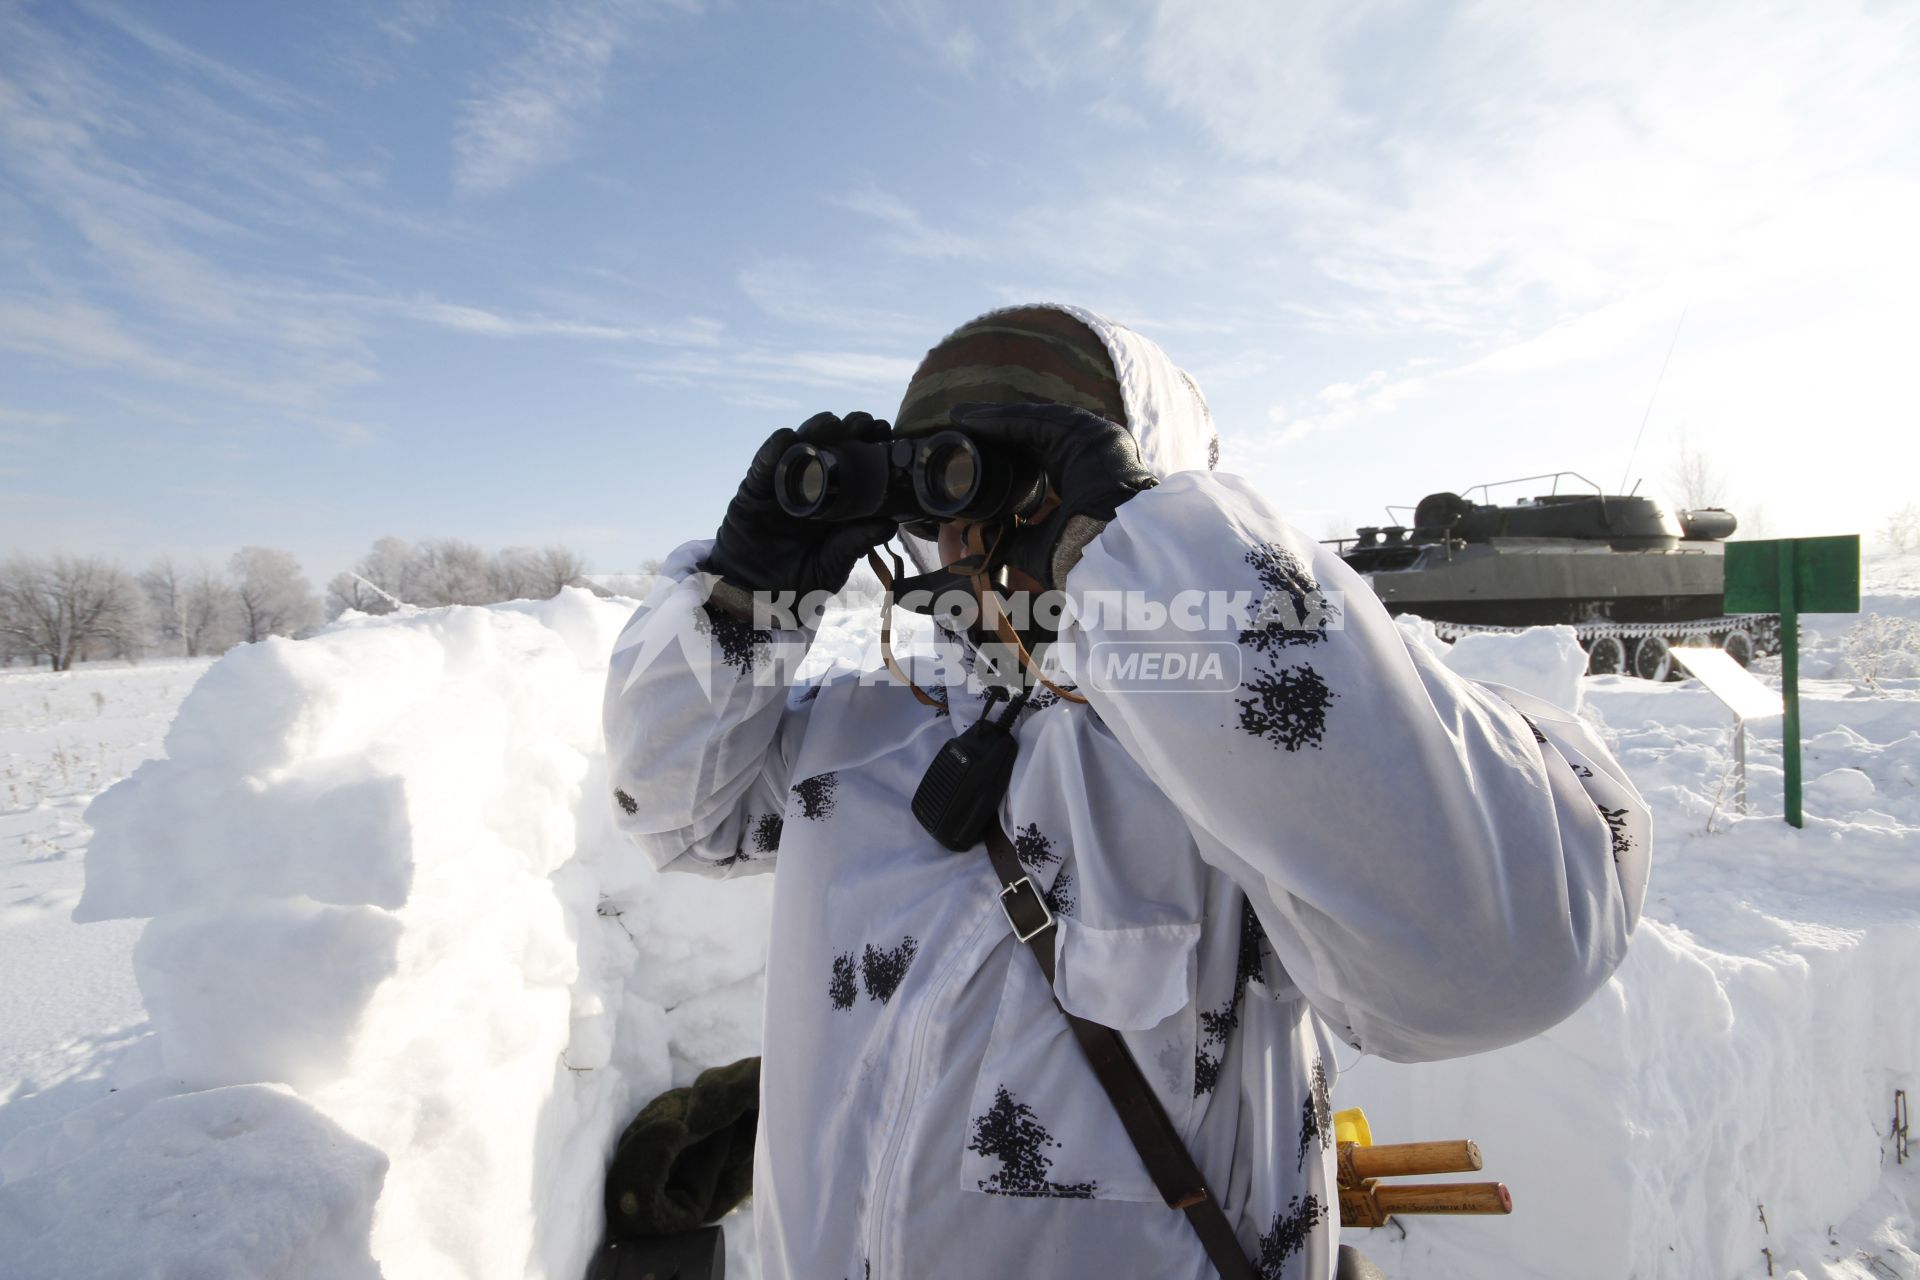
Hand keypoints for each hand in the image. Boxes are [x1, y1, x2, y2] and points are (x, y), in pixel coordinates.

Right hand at [706, 412, 898, 596]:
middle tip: (866, 423)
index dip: (870, 448)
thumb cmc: (797, 584)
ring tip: (831, 423)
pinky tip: (786, 439)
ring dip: (814, 432)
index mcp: (836, 503)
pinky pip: (762, 466)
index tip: (887, 435)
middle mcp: (811, 488)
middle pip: (830, 450)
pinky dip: (773, 451)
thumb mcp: (832, 567)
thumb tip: (890, 524)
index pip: (856, 467)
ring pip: (799, 449)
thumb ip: (854, 545)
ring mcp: (781, 486)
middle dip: (848, 432)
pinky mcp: (753, 491)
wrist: (754, 599)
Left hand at [951, 402, 1156, 589]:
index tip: (973, 447)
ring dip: (997, 419)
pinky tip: (979, 418)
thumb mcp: (1036, 548)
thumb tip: (979, 537)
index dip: (1005, 449)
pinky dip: (1006, 419)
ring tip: (964, 416)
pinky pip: (1039, 421)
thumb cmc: (1083, 561)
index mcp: (1081, 483)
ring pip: (1036, 422)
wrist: (1113, 561)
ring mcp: (1095, 442)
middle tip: (962, 422)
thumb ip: (1011, 540)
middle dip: (997, 428)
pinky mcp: (1092, 434)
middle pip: (1034, 433)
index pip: (1036, 457)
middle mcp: (1090, 457)